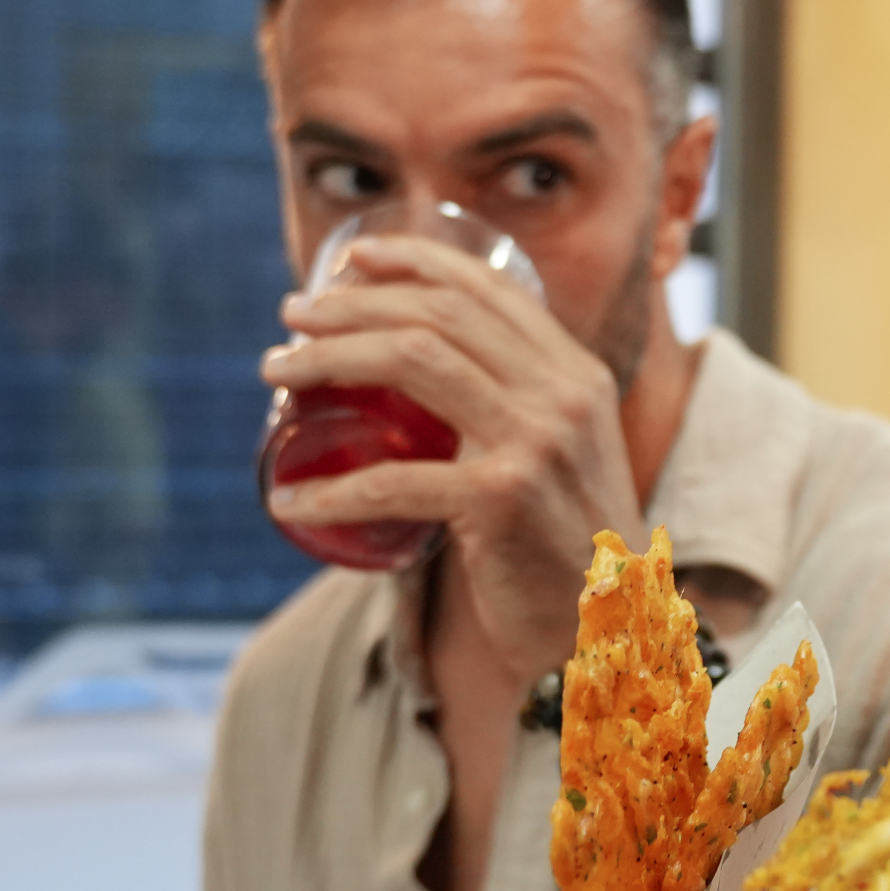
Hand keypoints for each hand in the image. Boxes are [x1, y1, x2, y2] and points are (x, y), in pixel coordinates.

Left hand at [263, 235, 646, 681]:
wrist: (612, 632)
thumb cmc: (569, 546)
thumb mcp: (562, 455)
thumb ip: (517, 408)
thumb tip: (425, 372)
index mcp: (578, 373)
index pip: (488, 286)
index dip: (412, 258)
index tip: (350, 259)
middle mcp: (564, 395)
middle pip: (438, 313)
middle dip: (350, 303)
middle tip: (292, 316)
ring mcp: (536, 444)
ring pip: (412, 360)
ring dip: (328, 357)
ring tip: (277, 369)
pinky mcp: (502, 501)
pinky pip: (394, 481)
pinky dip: (331, 491)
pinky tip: (290, 498)